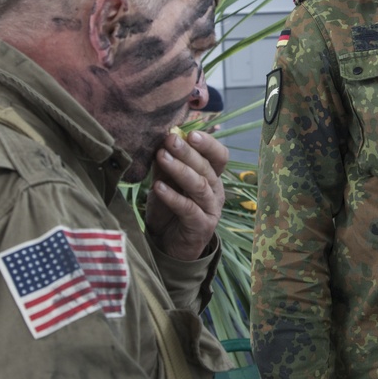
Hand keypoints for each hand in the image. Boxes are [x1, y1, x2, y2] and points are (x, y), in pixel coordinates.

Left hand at [145, 130, 228, 260]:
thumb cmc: (168, 211)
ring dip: (180, 170)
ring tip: (162, 157)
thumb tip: (161, 139)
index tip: (191, 132)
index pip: (219, 155)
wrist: (167, 247)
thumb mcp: (165, 183)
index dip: (208, 143)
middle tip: (170, 139)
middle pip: (207, 167)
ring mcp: (211, 209)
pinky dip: (173, 196)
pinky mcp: (201, 226)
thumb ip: (166, 164)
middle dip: (188, 152)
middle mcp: (216, 192)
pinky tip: (158, 186)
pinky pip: (188, 208)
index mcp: (212, 177)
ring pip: (200, 186)